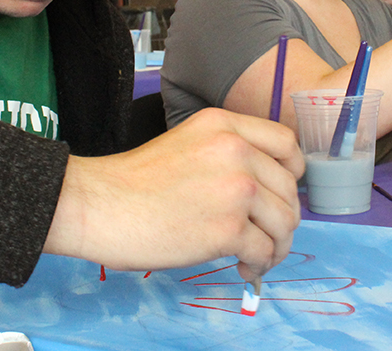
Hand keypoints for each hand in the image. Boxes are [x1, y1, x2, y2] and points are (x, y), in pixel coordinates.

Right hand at [44, 108, 303, 282]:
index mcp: (224, 125)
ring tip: (256, 255)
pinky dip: (259, 264)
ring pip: (285, 221)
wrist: (99, 204)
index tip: (282, 191)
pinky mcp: (229, 228)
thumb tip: (263, 189)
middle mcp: (236, 150)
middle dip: (283, 216)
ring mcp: (236, 188)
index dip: (292, 171)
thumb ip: (226, 154)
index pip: (286, 142)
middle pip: (289, 187)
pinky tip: (242, 267)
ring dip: (276, 245)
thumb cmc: (133, 182)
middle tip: (266, 234)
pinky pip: (265, 250)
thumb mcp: (187, 143)